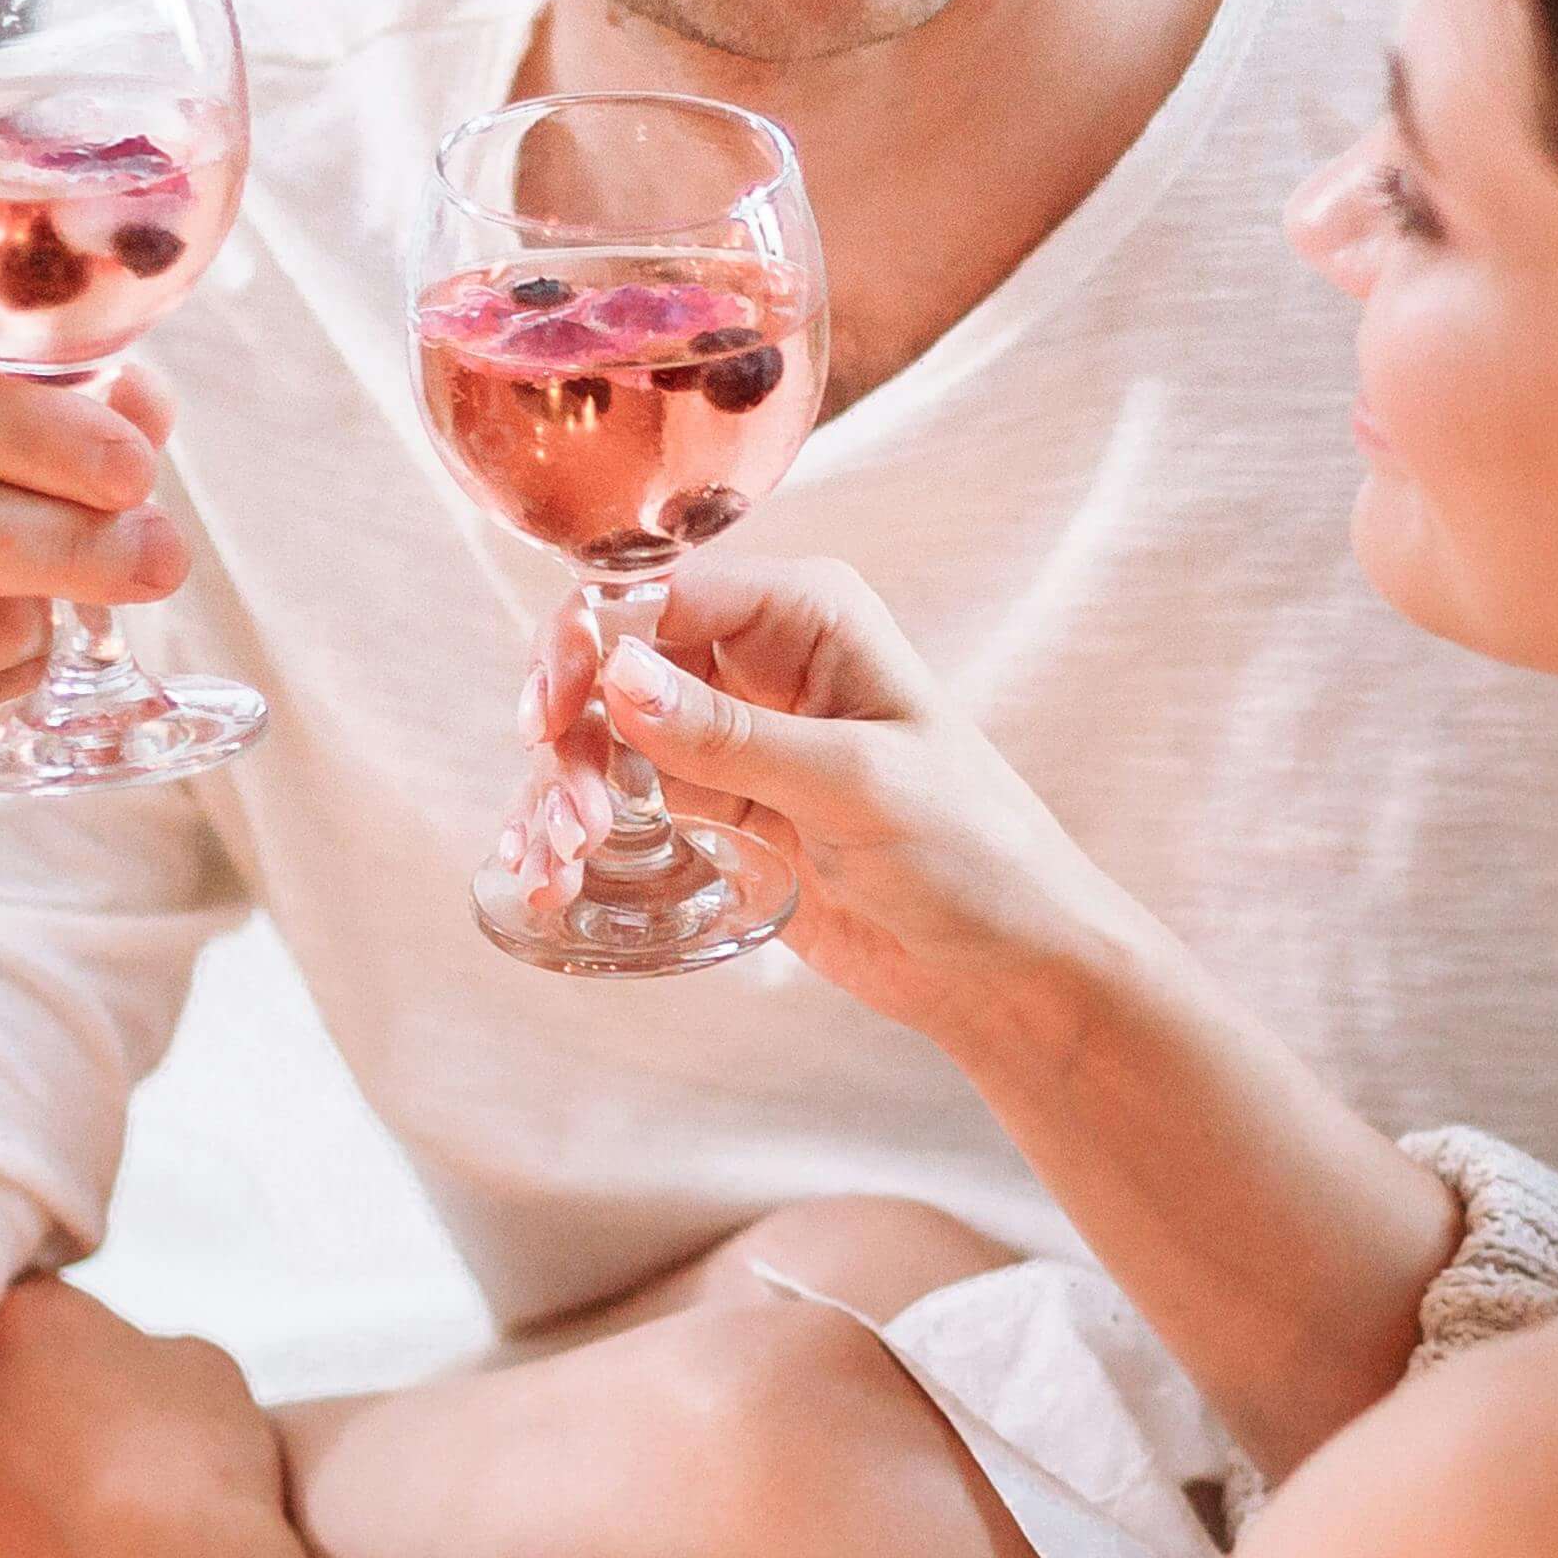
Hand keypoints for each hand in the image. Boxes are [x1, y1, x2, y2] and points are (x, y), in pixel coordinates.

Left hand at [0, 1281, 380, 1557]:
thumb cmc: (201, 1464)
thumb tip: (124, 1372)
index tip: (94, 1368)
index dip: (64, 1335)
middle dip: (18, 1395)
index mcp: (29, 1313)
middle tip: (77, 1436)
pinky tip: (48, 1549)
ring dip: (0, 1464)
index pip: (29, 1301)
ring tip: (65, 1499)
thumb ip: (141, 1349)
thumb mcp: (200, 1365)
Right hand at [529, 558, 1149, 1048]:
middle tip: (570, 821)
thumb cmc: (973, 852)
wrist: (1007, 963)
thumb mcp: (856, 786)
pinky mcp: (719, 806)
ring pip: (603, 734)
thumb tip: (617, 674)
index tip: (550, 719)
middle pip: (613, 661)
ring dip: (563, 791)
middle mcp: (760, 657)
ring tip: (557, 864)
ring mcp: (734, 733)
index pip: (661, 593)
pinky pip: (623, 798)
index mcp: (807, 614)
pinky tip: (552, 879)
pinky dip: (578, 832)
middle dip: (570, 734)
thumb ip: (731, 735)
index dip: (587, 643)